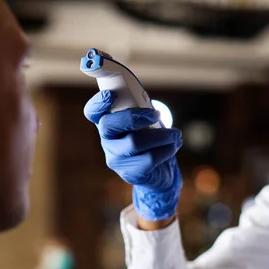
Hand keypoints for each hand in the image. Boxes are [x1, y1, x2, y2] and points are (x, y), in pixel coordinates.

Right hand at [84, 90, 182, 220]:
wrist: (159, 172)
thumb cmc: (151, 138)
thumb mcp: (146, 120)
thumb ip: (142, 108)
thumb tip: (147, 100)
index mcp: (108, 123)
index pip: (92, 112)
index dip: (98, 103)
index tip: (110, 94)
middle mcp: (107, 141)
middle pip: (109, 125)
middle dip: (133, 116)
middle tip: (156, 114)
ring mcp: (116, 159)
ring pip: (133, 143)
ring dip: (160, 135)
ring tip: (175, 134)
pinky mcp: (129, 173)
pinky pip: (148, 159)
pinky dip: (166, 150)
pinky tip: (173, 146)